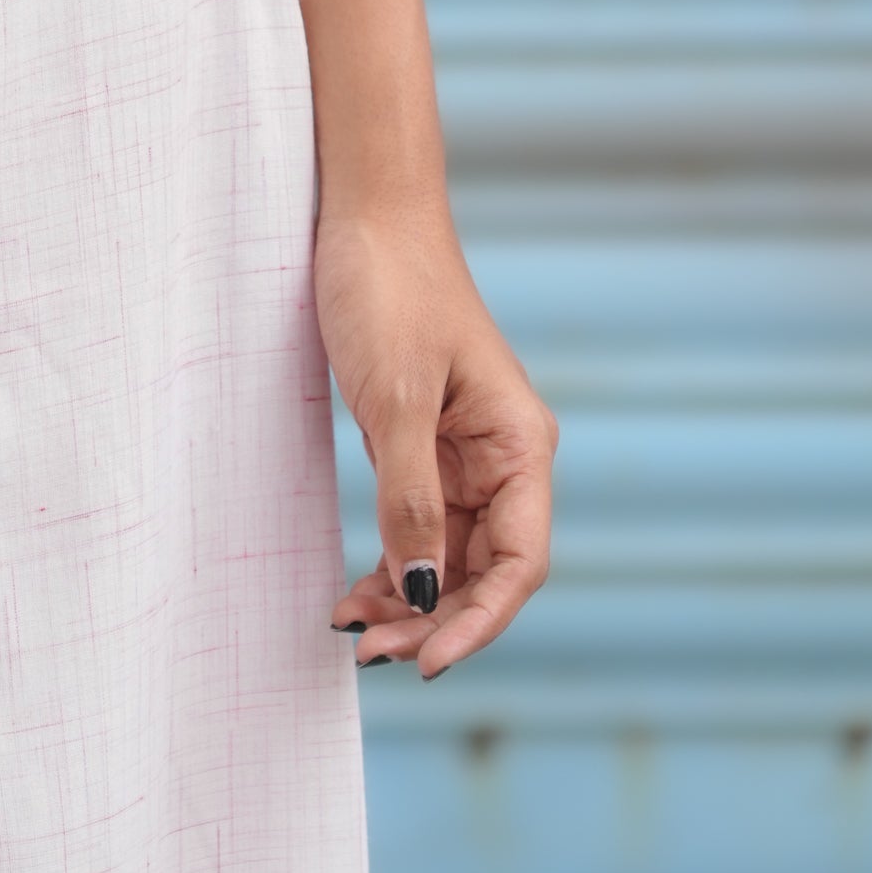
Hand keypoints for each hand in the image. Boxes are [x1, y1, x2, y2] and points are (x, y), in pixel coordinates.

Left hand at [315, 208, 556, 679]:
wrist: (361, 212)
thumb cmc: (387, 289)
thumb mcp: (396, 398)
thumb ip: (411, 499)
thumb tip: (423, 590)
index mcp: (519, 444)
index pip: (518, 562)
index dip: (478, 620)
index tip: (426, 660)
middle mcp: (502, 458)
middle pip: (482, 570)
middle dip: (431, 617)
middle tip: (367, 652)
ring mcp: (462, 454)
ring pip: (446, 556)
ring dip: (407, 599)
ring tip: (351, 629)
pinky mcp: (421, 445)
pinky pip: (417, 525)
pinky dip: (391, 563)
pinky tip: (356, 592)